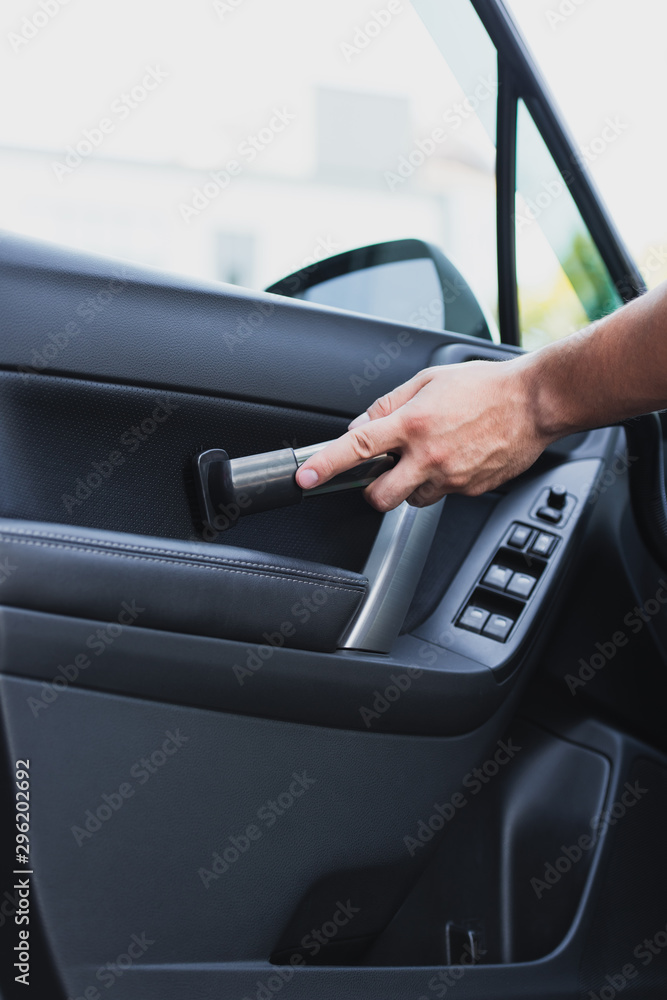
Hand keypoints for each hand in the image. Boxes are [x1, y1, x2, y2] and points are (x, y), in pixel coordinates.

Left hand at [295, 359, 552, 510]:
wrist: (535, 402)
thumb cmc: (485, 386)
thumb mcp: (428, 380)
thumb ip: (389, 405)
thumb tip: (361, 426)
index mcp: (413, 423)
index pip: (358, 448)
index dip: (326, 464)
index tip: (306, 476)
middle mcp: (429, 455)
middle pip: (380, 497)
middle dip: (373, 491)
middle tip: (382, 474)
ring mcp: (451, 477)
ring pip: (413, 499)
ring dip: (411, 486)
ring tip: (431, 457)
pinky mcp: (470, 490)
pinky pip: (443, 495)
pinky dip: (441, 482)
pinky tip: (456, 458)